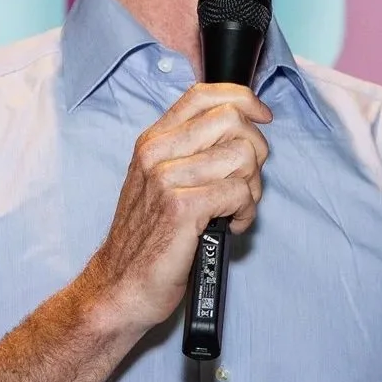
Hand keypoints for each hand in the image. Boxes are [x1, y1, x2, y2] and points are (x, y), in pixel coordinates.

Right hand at [83, 83, 271, 330]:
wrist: (119, 286)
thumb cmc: (147, 239)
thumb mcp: (159, 182)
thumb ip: (192, 153)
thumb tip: (241, 132)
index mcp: (154, 141)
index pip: (204, 95)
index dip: (244, 100)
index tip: (262, 119)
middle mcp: (157, 153)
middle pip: (233, 121)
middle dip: (256, 152)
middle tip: (245, 183)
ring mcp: (166, 178)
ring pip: (243, 156)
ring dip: (252, 188)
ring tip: (235, 210)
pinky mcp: (181, 208)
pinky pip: (239, 192)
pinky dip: (246, 212)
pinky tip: (231, 226)